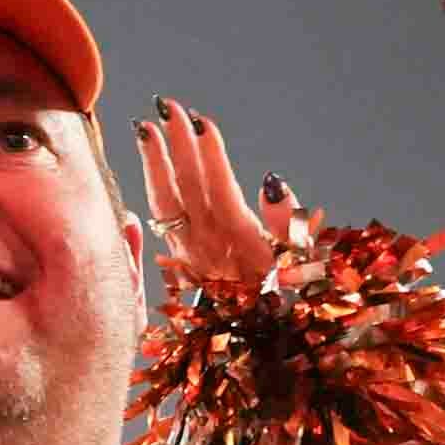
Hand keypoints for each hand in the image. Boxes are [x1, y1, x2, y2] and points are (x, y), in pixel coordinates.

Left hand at [137, 95, 292, 294]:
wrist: (253, 339)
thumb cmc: (285, 295)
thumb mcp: (298, 262)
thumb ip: (286, 222)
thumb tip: (273, 183)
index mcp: (239, 243)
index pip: (219, 191)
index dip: (210, 156)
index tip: (200, 120)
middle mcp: (208, 246)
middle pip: (187, 189)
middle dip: (177, 144)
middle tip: (167, 105)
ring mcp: (187, 252)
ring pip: (165, 202)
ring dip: (155, 162)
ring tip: (145, 127)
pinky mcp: (177, 258)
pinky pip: (159, 218)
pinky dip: (152, 186)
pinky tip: (149, 163)